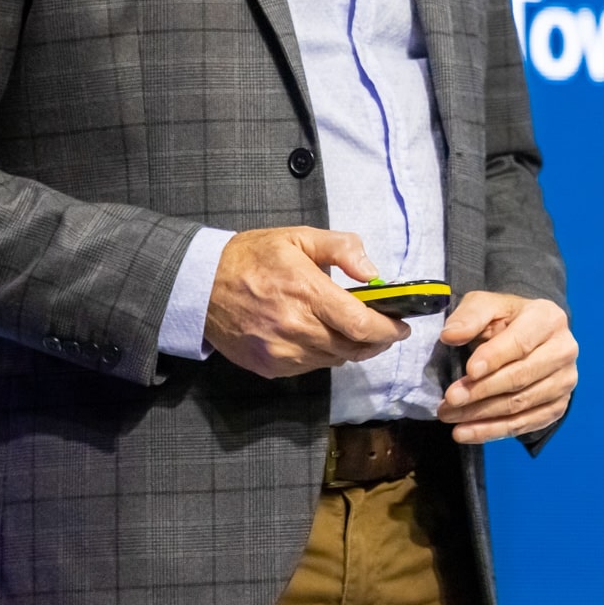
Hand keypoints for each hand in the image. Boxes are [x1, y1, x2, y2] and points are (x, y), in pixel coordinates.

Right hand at [204, 226, 410, 378]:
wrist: (201, 286)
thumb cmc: (253, 257)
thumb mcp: (298, 237)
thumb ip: (341, 248)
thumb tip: (372, 272)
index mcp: (306, 292)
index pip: (360, 324)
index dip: (388, 330)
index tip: (402, 326)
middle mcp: (295, 328)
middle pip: (352, 348)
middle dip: (376, 341)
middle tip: (386, 329)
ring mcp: (281, 352)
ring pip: (334, 361)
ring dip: (351, 349)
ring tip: (355, 331)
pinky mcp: (269, 367)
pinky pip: (310, 368)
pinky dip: (324, 355)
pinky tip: (322, 337)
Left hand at [436, 293, 577, 443]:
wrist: (531, 337)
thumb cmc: (505, 320)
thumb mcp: (486, 305)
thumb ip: (469, 316)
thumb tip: (450, 335)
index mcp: (548, 318)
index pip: (521, 343)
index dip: (494, 358)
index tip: (468, 371)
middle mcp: (564, 350)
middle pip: (521, 377)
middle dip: (481, 391)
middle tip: (449, 400)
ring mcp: (565, 381)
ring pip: (521, 404)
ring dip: (481, 415)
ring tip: (449, 416)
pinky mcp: (559, 406)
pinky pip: (525, 424)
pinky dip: (492, 431)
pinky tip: (465, 432)